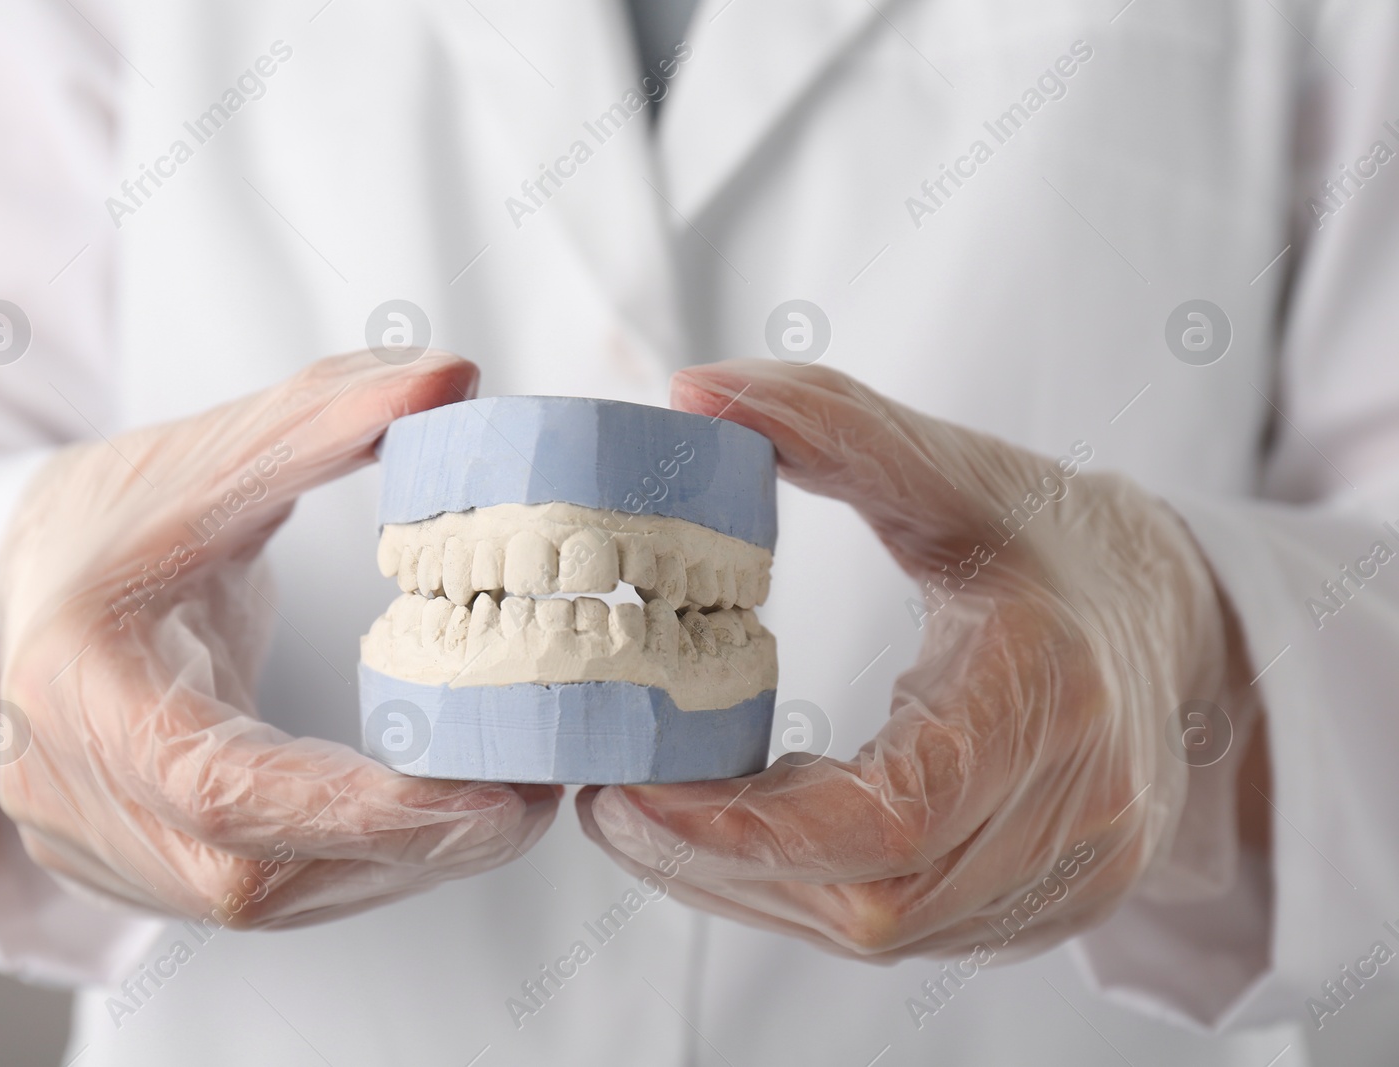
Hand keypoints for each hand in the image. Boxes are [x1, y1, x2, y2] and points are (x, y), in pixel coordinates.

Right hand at [0, 353, 559, 927]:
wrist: (26, 582)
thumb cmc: (115, 517)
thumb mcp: (211, 454)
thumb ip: (323, 416)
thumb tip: (452, 378)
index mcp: (76, 682)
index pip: (220, 787)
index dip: (363, 808)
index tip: (493, 796)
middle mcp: (70, 790)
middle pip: (250, 874)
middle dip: (408, 849)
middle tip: (532, 801)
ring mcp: (96, 845)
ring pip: (265, 901)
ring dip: (396, 865)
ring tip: (501, 808)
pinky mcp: (135, 868)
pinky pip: (260, 894)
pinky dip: (356, 865)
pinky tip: (427, 820)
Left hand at [578, 358, 1246, 959]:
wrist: (1176, 620)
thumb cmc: (1058, 541)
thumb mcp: (953, 469)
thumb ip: (832, 422)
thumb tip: (694, 389)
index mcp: (1052, 698)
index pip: (883, 822)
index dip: (737, 829)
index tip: (622, 791)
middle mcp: (1077, 816)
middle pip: (867, 902)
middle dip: (714, 863)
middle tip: (608, 801)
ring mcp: (1071, 879)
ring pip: (873, 929)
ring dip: (748, 883)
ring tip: (657, 812)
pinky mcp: (1050, 908)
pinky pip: (901, 925)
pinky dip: (804, 887)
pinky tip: (746, 827)